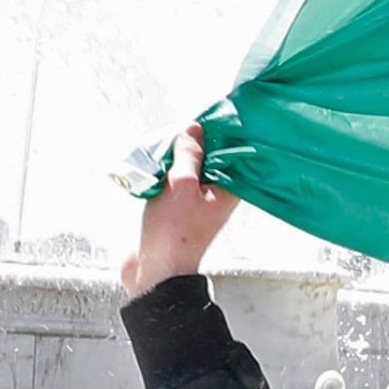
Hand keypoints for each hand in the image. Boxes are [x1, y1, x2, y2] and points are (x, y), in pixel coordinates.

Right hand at [120, 124, 238, 294]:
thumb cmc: (174, 233)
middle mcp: (218, 195)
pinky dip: (167, 173)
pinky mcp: (181, 209)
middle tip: (177, 134)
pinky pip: (177, 182)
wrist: (156, 269)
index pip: (233, 152)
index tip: (205, 118)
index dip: (219, 134)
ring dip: (176, 159)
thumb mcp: (181, 184)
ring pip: (191, 169)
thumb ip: (189, 155)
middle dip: (193, 145)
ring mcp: (199, 202)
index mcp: (229, 190)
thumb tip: (194, 131)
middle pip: (210, 158)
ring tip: (162, 151)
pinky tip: (155, 168)